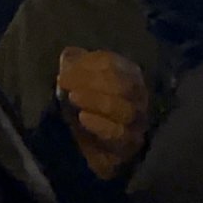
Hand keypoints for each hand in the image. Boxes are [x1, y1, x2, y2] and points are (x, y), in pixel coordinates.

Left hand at [57, 47, 149, 180]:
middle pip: (124, 85)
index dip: (88, 66)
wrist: (80, 146)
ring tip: (73, 98)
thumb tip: (69, 56)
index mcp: (128, 74)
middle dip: (93, 82)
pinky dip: (101, 124)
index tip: (64, 73)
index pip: (112, 64)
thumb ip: (73, 64)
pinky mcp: (130, 145)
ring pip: (126, 110)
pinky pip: (120, 134)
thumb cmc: (81, 105)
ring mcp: (138, 122)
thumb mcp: (75, 80)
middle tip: (66, 85)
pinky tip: (83, 118)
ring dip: (98, 101)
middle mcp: (138, 97)